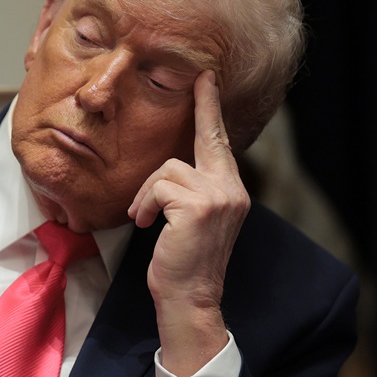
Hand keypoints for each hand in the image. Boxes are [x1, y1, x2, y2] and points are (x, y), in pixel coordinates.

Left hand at [127, 70, 247, 376]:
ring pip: (167, 168)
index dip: (212, 111)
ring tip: (143, 218)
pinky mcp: (198, 206)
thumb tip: (170, 171)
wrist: (188, 298)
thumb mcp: (192, 221)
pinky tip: (145, 224)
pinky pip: (159, 186)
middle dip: (202, 107)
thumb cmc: (182, 262)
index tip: (208, 81)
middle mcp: (232, 189)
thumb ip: (191, 192)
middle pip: (205, 139)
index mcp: (231, 191)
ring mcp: (219, 196)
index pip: (221, 144)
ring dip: (146, 193)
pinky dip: (145, 204)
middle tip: (199, 79)